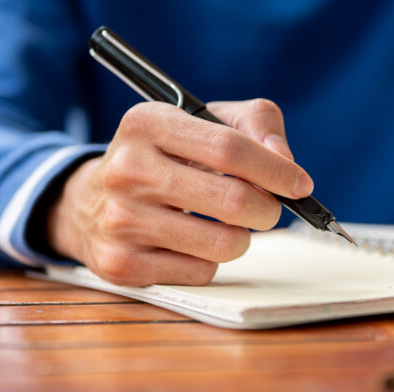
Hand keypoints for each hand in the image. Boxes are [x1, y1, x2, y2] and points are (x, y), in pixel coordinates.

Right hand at [46, 99, 312, 285]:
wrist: (93, 200)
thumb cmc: (168, 155)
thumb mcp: (204, 120)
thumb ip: (255, 124)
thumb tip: (286, 164)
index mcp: (148, 122)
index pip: (229, 148)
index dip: (275, 170)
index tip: (300, 184)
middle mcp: (127, 169)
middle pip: (233, 201)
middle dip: (267, 209)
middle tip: (269, 209)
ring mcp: (120, 219)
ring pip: (222, 244)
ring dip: (241, 238)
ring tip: (226, 225)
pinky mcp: (120, 264)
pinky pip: (200, 272)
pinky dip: (210, 260)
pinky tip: (191, 242)